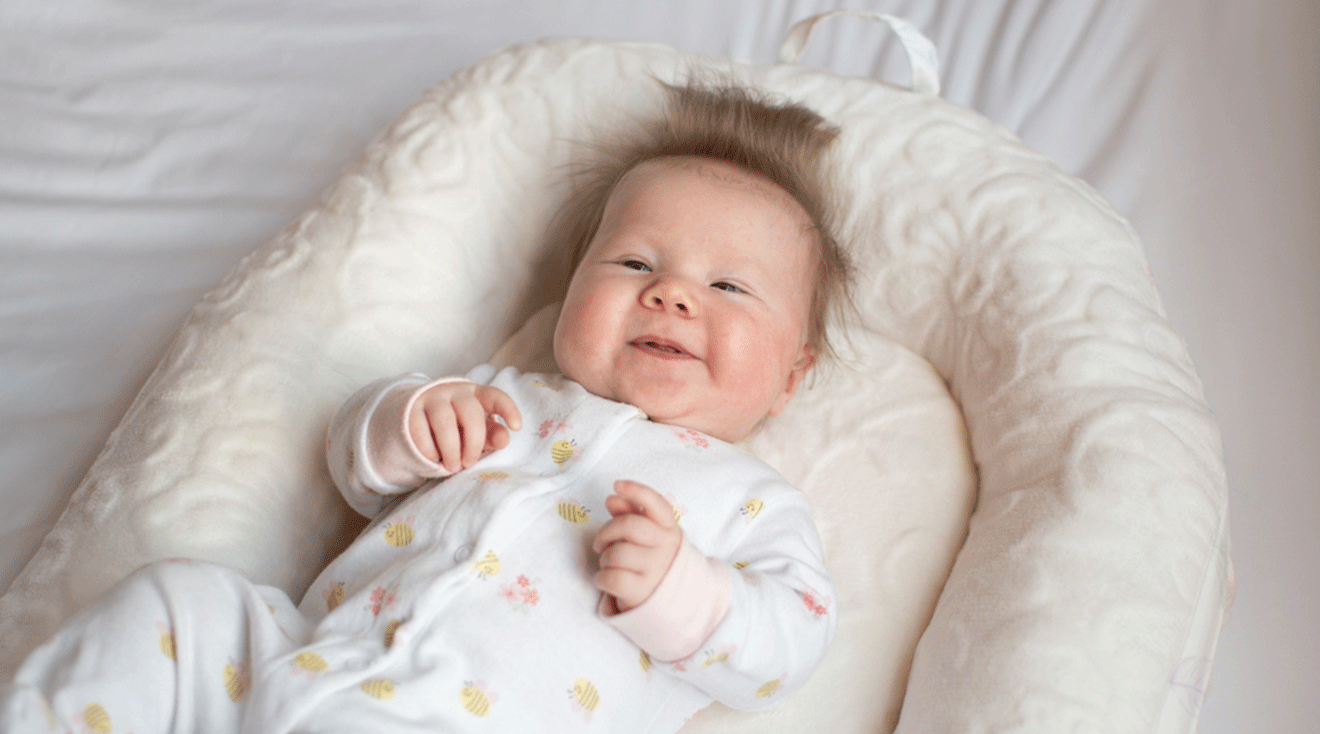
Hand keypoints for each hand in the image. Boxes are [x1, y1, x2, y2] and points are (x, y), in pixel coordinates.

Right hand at [408, 382, 521, 472]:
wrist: (418, 419)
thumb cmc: (456, 427)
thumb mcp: (477, 431)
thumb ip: (491, 435)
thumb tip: (504, 440)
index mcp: (477, 394)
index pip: (495, 396)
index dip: (507, 409)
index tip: (516, 427)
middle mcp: (455, 392)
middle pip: (470, 413)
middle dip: (473, 443)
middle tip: (469, 463)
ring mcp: (431, 399)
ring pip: (444, 422)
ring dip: (450, 449)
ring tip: (452, 466)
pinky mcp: (411, 411)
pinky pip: (420, 431)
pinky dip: (429, 450)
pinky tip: (434, 459)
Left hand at [592, 480, 682, 611]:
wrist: (669, 602)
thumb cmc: (651, 561)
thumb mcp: (647, 537)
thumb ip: (631, 515)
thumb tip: (613, 498)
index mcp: (669, 530)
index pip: (657, 505)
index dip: (637, 491)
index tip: (617, 485)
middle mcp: (666, 548)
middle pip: (630, 526)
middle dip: (607, 532)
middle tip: (600, 544)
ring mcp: (656, 571)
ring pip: (617, 554)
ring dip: (604, 559)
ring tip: (609, 565)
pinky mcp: (643, 592)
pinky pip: (612, 578)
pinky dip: (601, 578)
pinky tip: (605, 580)